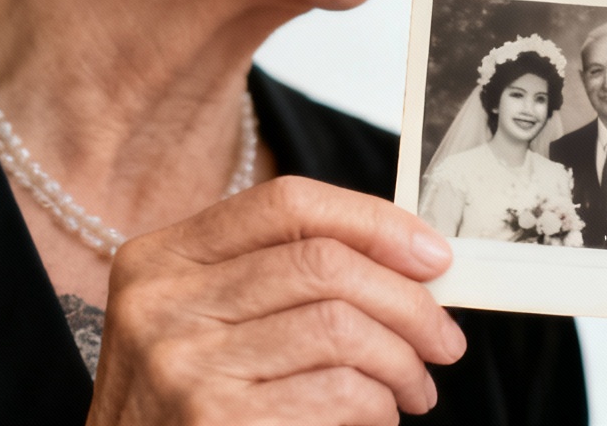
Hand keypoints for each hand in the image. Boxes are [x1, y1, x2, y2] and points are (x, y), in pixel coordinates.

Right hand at [86, 176, 464, 424]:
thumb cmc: (184, 406)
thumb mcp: (203, 321)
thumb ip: (280, 278)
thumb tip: (409, 260)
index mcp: (163, 257)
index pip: (286, 202)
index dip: (374, 221)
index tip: (432, 256)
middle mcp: (163, 302)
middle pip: (324, 263)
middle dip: (408, 301)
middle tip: (444, 339)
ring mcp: (183, 364)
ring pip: (339, 327)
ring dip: (401, 360)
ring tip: (415, 386)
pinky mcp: (212, 419)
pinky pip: (334, 392)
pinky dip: (377, 403)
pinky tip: (378, 415)